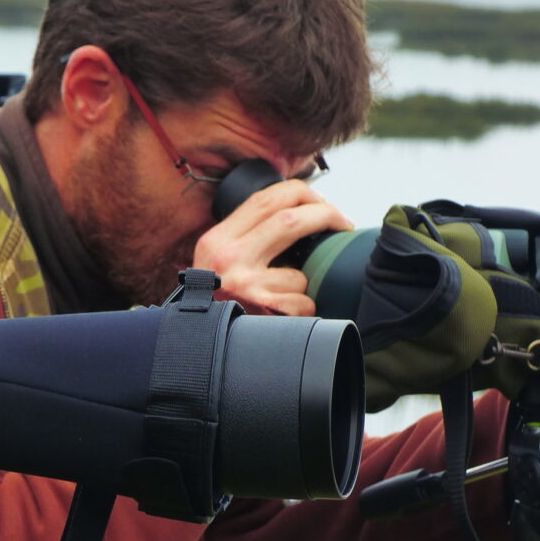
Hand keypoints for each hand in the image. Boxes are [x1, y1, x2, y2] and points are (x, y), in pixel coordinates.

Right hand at [192, 180, 351, 314]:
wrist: (197, 346)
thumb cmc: (216, 303)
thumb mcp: (217, 263)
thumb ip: (245, 238)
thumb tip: (295, 213)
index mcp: (216, 240)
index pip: (264, 199)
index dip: (301, 194)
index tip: (321, 202)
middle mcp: (227, 258)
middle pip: (289, 219)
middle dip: (326, 214)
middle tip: (343, 223)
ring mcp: (244, 285)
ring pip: (300, 272)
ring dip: (304, 285)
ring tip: (285, 299)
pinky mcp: (262, 311)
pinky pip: (302, 302)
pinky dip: (302, 310)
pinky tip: (283, 318)